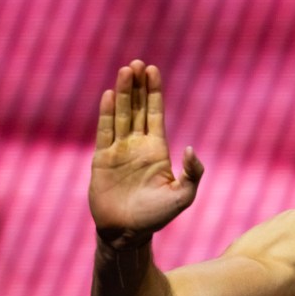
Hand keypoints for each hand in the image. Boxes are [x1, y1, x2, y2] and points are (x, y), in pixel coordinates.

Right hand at [89, 60, 203, 248]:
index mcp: (158, 150)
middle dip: (138, 86)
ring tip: (125, 71)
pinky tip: (109, 95)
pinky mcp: (101, 159)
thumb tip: (191, 149)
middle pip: (138, 109)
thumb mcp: (183, 196)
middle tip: (138, 63)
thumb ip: (193, 173)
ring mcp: (119, 151)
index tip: (153, 70)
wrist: (127, 232)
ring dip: (123, 93)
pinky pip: (104, 131)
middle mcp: (138, 146)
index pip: (156, 114)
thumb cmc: (157, 217)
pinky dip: (107, 113)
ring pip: (121, 115)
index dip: (154, 93)